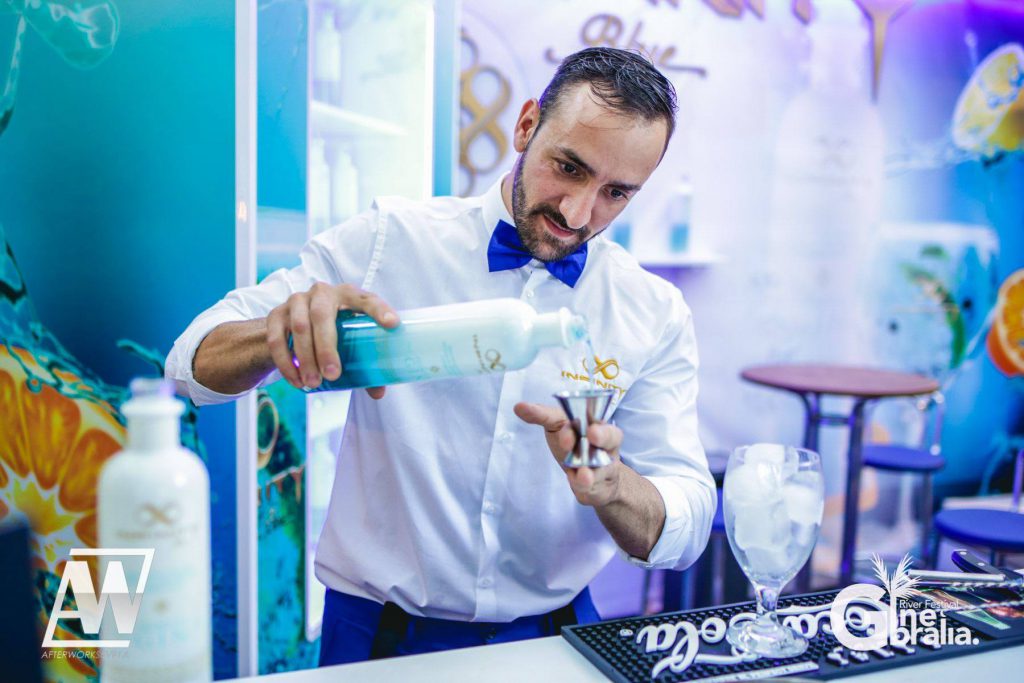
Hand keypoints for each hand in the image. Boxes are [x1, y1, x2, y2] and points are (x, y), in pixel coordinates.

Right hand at [266, 282, 398, 397]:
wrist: (292, 323)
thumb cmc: (332, 330)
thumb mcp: (349, 339)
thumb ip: (364, 363)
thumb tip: (378, 392)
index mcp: (348, 295)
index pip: (366, 299)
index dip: (380, 310)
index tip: (393, 325)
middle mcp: (322, 293)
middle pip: (322, 316)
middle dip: (327, 348)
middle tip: (333, 375)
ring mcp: (296, 301)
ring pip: (299, 327)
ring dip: (306, 358)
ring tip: (313, 383)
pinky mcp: (276, 315)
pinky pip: (277, 339)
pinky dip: (286, 363)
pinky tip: (296, 380)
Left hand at [513, 402, 623, 507]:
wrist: (590, 476)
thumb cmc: (574, 443)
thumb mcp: (558, 425)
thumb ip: (542, 415)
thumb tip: (518, 406)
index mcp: (597, 424)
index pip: (599, 421)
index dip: (598, 427)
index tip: (590, 431)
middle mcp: (605, 445)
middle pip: (610, 438)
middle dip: (601, 437)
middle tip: (591, 435)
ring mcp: (604, 467)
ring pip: (602, 468)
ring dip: (591, 472)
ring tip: (582, 474)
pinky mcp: (598, 486)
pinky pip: (593, 487)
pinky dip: (584, 485)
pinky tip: (576, 482)